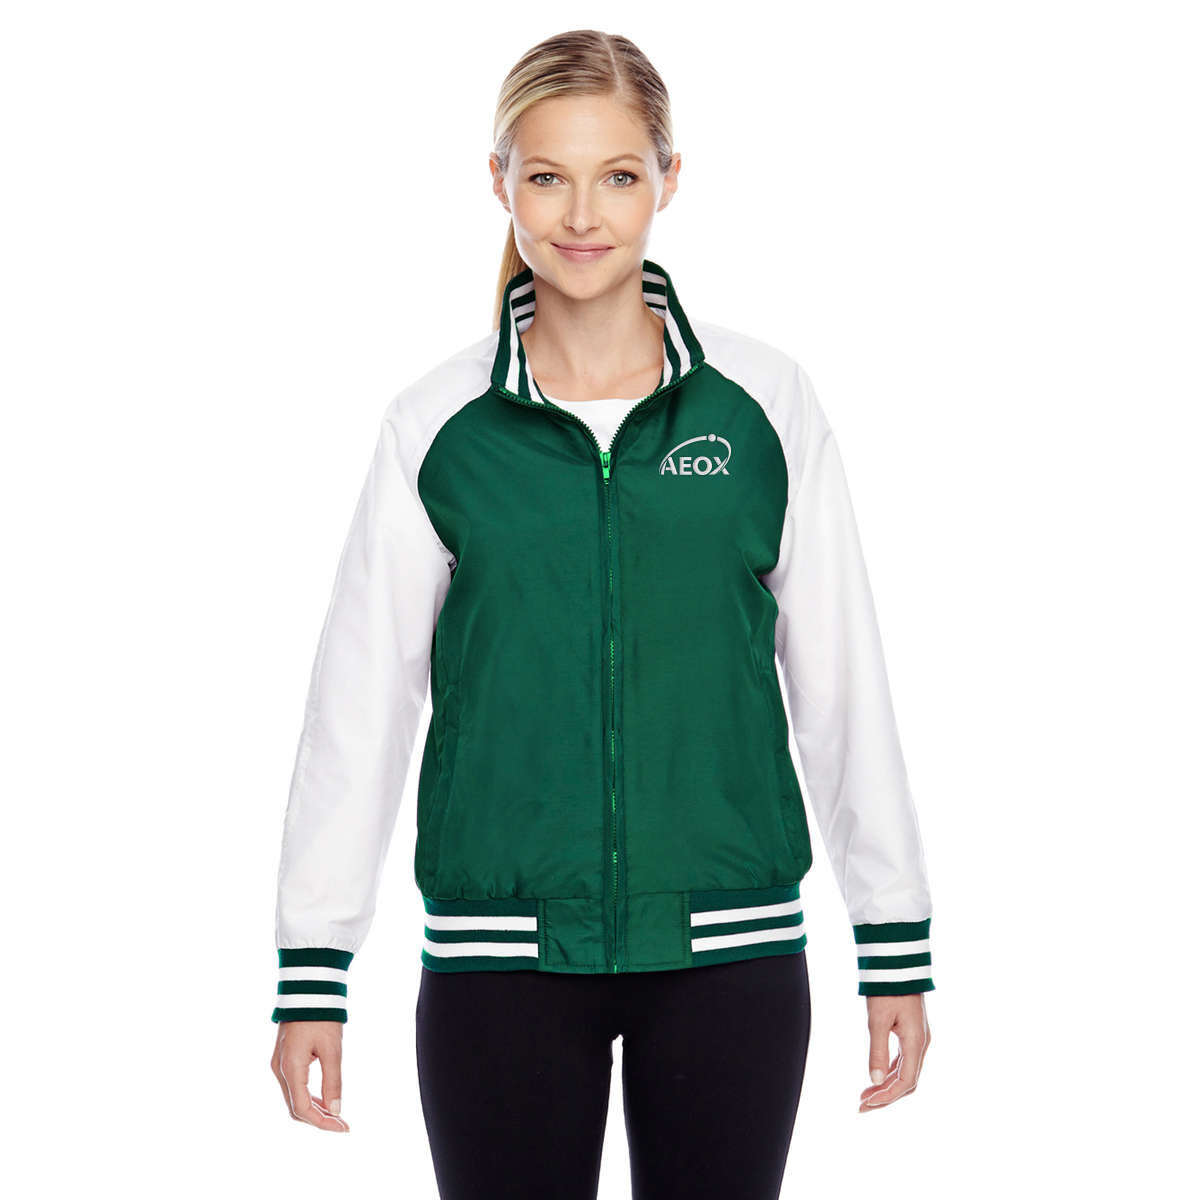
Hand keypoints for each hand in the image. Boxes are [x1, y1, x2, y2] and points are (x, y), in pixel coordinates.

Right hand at [271, 1020, 349, 1130]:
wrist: (307, 988)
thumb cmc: (321, 1016)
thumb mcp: (332, 1049)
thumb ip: (333, 1081)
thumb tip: (336, 1110)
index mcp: (290, 1068)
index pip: (302, 1109)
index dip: (322, 1123)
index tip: (343, 1127)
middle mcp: (279, 1069)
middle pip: (295, 1107)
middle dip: (318, 1119)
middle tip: (342, 1123)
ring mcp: (278, 1063)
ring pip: (293, 1097)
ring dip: (314, 1109)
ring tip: (336, 1114)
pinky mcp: (283, 1057)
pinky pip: (293, 1085)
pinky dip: (308, 1096)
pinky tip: (324, 1098)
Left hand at [858, 993, 929, 1111]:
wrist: (898, 964)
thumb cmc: (888, 989)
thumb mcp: (878, 1020)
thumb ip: (877, 1050)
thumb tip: (874, 1080)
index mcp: (916, 1042)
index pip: (906, 1081)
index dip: (887, 1096)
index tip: (867, 1103)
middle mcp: (921, 1044)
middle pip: (907, 1082)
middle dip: (886, 1096)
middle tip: (862, 1105)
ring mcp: (918, 1039)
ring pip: (906, 1072)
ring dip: (887, 1086)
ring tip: (865, 1095)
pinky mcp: (912, 1033)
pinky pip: (904, 1061)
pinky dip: (890, 1072)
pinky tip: (876, 1077)